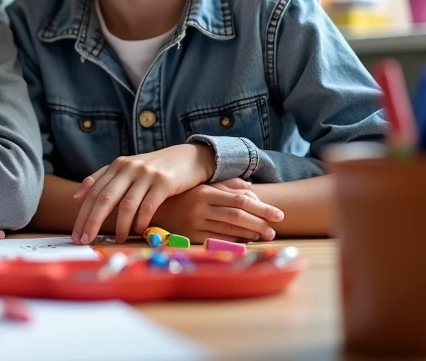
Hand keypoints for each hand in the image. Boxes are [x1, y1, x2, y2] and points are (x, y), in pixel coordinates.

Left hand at [71, 144, 215, 243]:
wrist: (188, 157)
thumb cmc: (155, 168)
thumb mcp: (128, 169)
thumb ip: (104, 180)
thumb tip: (78, 198)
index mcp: (117, 165)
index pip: (94, 191)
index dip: (83, 213)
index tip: (76, 233)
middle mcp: (128, 168)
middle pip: (105, 197)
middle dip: (92, 221)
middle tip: (85, 240)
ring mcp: (146, 174)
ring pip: (126, 204)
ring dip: (120, 226)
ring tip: (118, 240)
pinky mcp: (164, 182)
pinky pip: (148, 206)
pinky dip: (141, 221)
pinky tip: (138, 231)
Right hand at [150, 180, 284, 242]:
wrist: (148, 209)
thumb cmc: (179, 196)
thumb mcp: (199, 185)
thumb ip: (225, 185)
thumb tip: (249, 188)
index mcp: (204, 192)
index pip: (239, 200)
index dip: (262, 208)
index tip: (279, 214)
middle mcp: (200, 208)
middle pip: (237, 216)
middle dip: (260, 223)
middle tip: (274, 229)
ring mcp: (194, 223)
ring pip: (229, 230)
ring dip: (250, 234)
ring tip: (264, 235)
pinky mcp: (189, 237)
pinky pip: (217, 240)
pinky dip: (234, 241)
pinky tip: (245, 241)